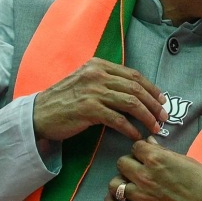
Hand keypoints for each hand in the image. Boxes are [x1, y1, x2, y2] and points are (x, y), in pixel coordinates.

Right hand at [32, 57, 166, 140]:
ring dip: (146, 117)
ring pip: (130, 102)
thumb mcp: (86, 82)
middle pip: (135, 88)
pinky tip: (136, 135)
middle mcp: (97, 74)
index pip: (133, 75)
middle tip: (163, 117)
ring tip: (154, 128)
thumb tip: (136, 92)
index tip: (162, 101)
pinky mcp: (88, 109)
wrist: (37, 114)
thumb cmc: (64, 101)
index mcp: (98, 65)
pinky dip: (130, 128)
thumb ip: (107, 82)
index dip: (151, 89)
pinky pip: (117, 119)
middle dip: (153, 104)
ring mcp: (92, 91)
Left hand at [105, 137, 201, 200]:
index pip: (136, 146)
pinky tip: (115, 199)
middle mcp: (145, 175)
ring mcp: (142, 195)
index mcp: (157, 159)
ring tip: (129, 183)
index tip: (145, 154)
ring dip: (120, 182)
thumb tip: (149, 143)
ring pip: (114, 184)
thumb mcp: (184, 159)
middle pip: (122, 162)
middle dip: (130, 163)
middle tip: (139, 168)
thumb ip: (163, 152)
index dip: (141, 149)